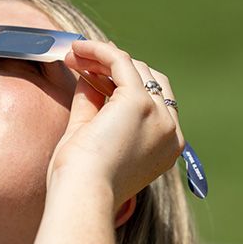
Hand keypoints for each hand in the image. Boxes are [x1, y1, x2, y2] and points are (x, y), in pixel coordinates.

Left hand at [47, 40, 184, 212]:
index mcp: (165, 146)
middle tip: (78, 63)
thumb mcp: (91, 137)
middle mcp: (169, 130)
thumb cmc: (81, 180)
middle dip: (113, 69)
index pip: (153, 101)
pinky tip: (77, 49)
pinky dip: (98, 51)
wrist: (84, 194)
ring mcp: (157, 115)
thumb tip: (88, 75)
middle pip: (149, 80)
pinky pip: (119, 61)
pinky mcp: (138, 102)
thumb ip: (94, 106)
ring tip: (73, 55)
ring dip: (102, 57)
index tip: (89, 76)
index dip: (121, 84)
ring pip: (135, 68)